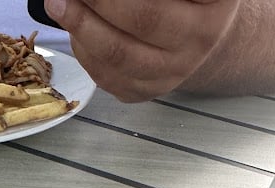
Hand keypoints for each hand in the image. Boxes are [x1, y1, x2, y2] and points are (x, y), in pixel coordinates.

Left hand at [43, 0, 240, 100]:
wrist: (196, 37)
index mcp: (216, 1)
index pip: (159, 4)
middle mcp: (200, 39)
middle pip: (144, 18)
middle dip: (99, 0)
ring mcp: (172, 73)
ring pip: (118, 53)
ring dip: (81, 26)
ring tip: (59, 3)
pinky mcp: (144, 92)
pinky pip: (106, 75)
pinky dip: (83, 48)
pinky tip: (74, 27)